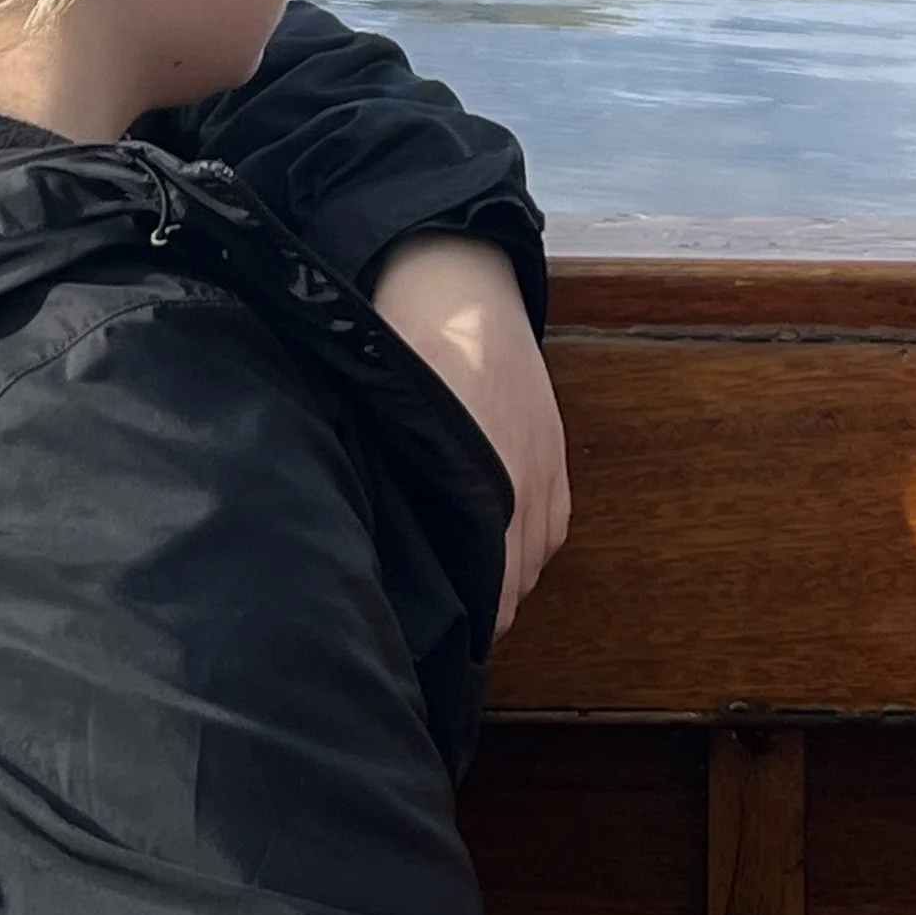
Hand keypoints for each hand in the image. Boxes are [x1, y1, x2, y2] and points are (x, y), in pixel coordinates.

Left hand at [371, 232, 571, 639]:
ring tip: (460, 588)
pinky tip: (496, 550)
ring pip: (530, 568)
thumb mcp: (380, 419)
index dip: (451, 622)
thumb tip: (361, 561)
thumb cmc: (401, 346)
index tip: (418, 636)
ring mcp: (543, 469)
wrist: (452, 277)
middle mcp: (517, 486)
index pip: (480, 593)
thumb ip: (386, 492)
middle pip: (506, 591)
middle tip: (431, 621)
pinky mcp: (555, 453)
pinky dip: (528, 552)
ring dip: (501, 583)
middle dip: (472, 611)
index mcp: (472, 481)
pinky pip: (552, 533)